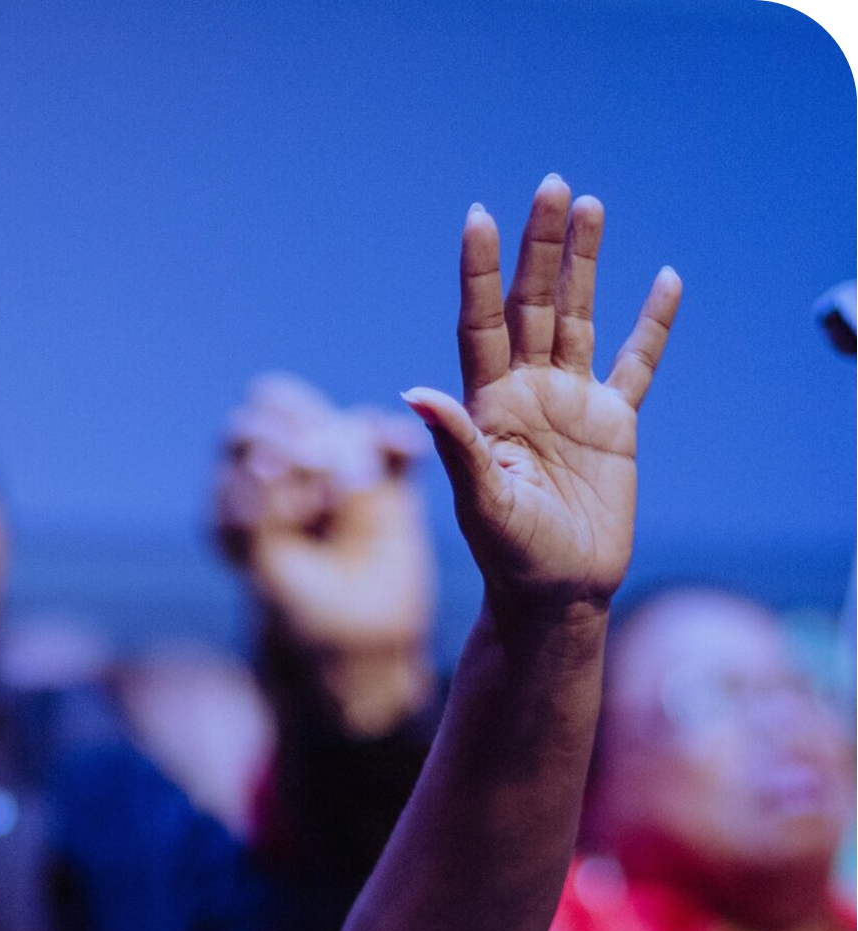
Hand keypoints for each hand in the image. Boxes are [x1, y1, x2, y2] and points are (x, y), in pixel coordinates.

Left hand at [215, 374, 437, 733]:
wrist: (361, 649)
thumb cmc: (302, 619)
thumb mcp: (266, 576)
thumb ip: (254, 520)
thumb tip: (267, 460)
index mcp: (240, 489)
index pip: (246, 431)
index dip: (269, 453)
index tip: (288, 507)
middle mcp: (285, 471)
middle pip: (286, 410)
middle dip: (306, 442)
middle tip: (318, 493)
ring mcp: (336, 468)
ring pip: (341, 422)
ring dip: (348, 450)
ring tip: (352, 499)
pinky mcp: (386, 475)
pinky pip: (389, 436)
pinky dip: (395, 438)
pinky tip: (402, 454)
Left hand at [401, 175, 679, 612]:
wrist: (557, 596)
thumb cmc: (510, 559)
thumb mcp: (481, 503)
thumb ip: (456, 446)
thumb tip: (414, 394)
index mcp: (489, 407)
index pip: (480, 324)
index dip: (479, 272)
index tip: (478, 217)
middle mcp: (527, 394)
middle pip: (532, 305)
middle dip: (540, 248)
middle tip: (551, 185)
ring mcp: (571, 405)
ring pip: (579, 318)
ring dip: (583, 265)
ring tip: (588, 206)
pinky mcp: (613, 425)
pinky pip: (637, 364)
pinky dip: (653, 325)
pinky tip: (663, 280)